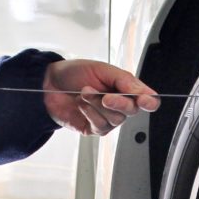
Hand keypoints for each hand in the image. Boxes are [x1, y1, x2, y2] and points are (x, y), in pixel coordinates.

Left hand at [43, 60, 160, 136]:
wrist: (48, 84)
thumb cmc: (75, 74)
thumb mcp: (102, 69)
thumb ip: (125, 81)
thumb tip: (143, 92)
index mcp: (127, 89)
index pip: (149, 100)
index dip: (149, 102)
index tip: (143, 100)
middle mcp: (121, 105)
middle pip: (133, 111)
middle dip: (119, 103)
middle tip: (106, 96)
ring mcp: (108, 119)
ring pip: (116, 119)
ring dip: (97, 104)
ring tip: (84, 93)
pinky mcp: (95, 129)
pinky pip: (101, 126)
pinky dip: (89, 113)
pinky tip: (81, 104)